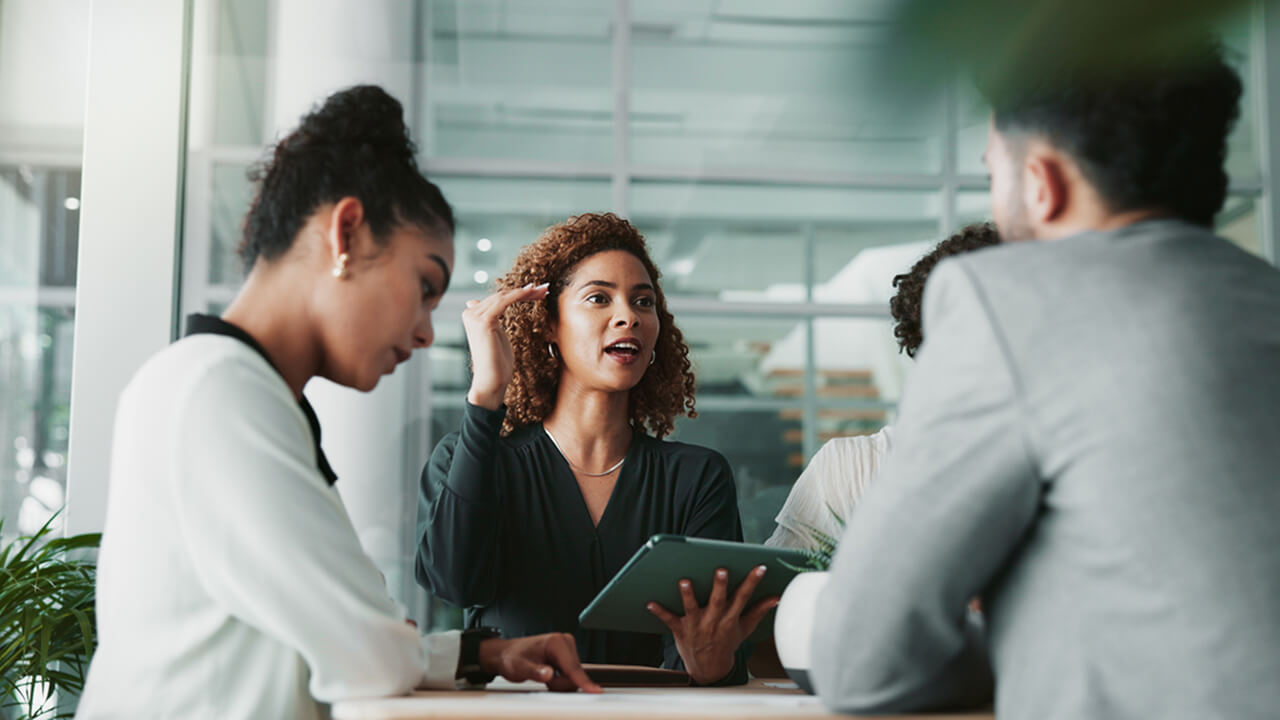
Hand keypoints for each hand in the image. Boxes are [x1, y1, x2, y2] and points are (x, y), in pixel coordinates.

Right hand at [462, 283, 548, 409]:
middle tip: (545, 288)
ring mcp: (475, 316)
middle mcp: (470, 313)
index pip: (498, 298)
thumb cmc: (497, 362)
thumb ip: (491, 320)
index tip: (537, 291)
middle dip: (526, 291)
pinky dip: (520, 295)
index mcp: (472, 315)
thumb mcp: (496, 336)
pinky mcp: (484, 321)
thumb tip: (480, 305)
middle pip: (502, 295)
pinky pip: (504, 302)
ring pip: (505, 296)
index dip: (518, 293)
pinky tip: (532, 294)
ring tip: (544, 291)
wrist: (492, 380)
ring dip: (526, 292)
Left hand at [477, 633, 602, 692]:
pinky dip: (560, 680)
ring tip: (544, 676)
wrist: (507, 654)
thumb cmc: (512, 658)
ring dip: (560, 683)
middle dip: (560, 683)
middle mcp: (565, 642)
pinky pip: (571, 675)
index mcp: (556, 642)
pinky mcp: (568, 656)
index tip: (595, 691)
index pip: (572, 667)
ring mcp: (568, 649)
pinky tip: (549, 676)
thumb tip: (549, 674)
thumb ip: (534, 672)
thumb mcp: (518, 667)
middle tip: (543, 679)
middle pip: (575, 674)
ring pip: (574, 676)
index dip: (582, 681)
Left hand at [647, 565, 778, 684]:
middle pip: (718, 601)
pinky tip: (650, 602)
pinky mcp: (681, 630)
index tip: (760, 568)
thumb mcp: (745, 628)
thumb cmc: (726, 643)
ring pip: (692, 608)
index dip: (752, 582)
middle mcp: (714, 621)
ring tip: (684, 581)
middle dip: (720, 586)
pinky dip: (660, 612)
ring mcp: (696, 626)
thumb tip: (776, 597)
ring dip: (688, 595)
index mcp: (731, 619)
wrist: (710, 669)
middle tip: (722, 570)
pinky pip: (669, 620)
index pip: (744, 597)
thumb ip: (759, 611)